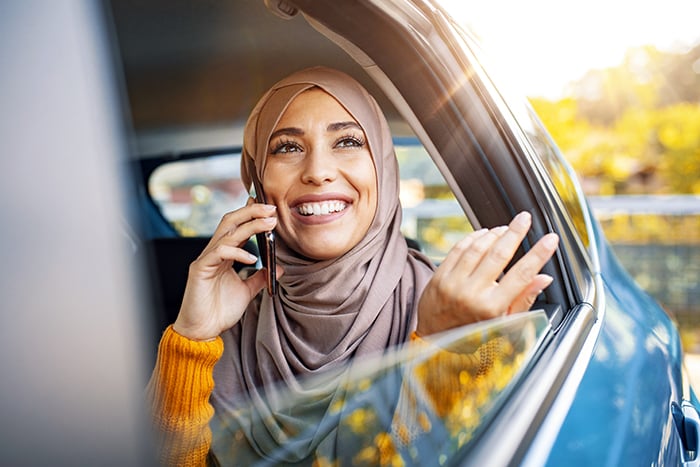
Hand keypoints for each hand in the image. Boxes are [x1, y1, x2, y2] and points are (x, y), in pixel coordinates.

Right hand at [172, 201, 281, 340]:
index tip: (269, 207)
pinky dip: (237, 252)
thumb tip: (278, 269)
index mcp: (223, 255)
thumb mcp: (246, 291)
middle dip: (251, 212)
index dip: (251, 214)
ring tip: (269, 223)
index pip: (237, 227)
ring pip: (227, 233)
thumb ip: (260, 278)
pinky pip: (219, 252)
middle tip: (271, 208)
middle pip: (230, 221)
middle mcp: (214, 252)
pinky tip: (253, 258)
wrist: (202, 330)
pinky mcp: (200, 269)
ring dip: (250, 225)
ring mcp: (206, 259)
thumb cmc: (219, 311)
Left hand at [416, 211, 558, 336]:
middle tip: (525, 218)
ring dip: (494, 234)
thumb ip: (523, 300)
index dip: (539, 254)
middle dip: (515, 233)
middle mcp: (472, 294)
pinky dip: (473, 238)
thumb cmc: (472, 333)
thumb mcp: (502, 324)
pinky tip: (483, 234)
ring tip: (505, 228)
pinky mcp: (440, 275)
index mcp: (492, 308)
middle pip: (499, 254)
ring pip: (478, 248)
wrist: (434, 337)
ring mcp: (453, 283)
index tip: (551, 239)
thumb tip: (544, 278)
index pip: (521, 275)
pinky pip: (459, 249)